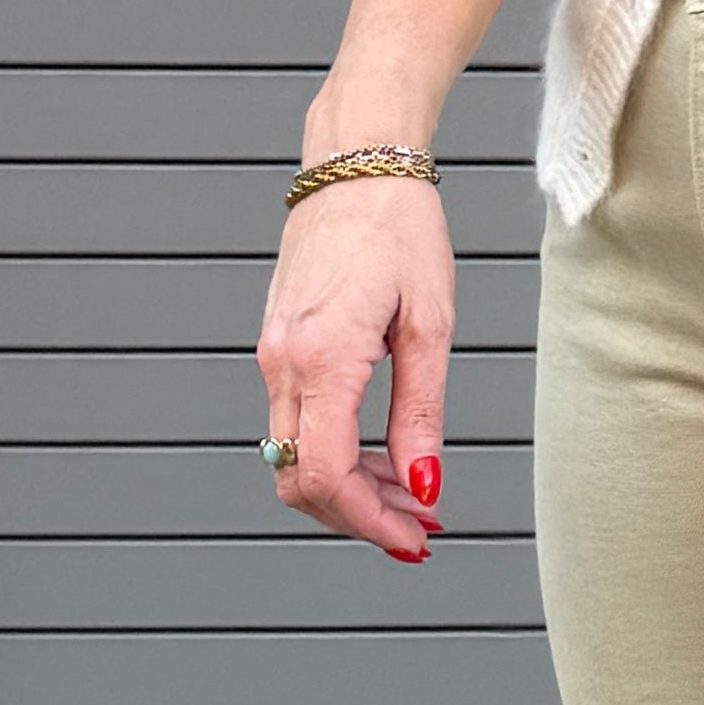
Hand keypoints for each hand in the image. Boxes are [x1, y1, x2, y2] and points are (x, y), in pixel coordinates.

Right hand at [254, 170, 454, 563]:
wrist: (355, 164)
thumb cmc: (399, 227)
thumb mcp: (430, 325)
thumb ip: (422, 414)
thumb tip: (422, 486)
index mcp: (322, 358)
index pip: (328, 477)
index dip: (370, 524)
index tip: (415, 540)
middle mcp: (283, 363)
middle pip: (301, 481)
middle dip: (359, 518)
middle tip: (420, 528)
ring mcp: (273, 355)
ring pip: (293, 458)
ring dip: (349, 490)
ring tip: (411, 495)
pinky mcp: (278, 346)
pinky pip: (296, 423)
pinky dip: (335, 453)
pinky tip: (383, 455)